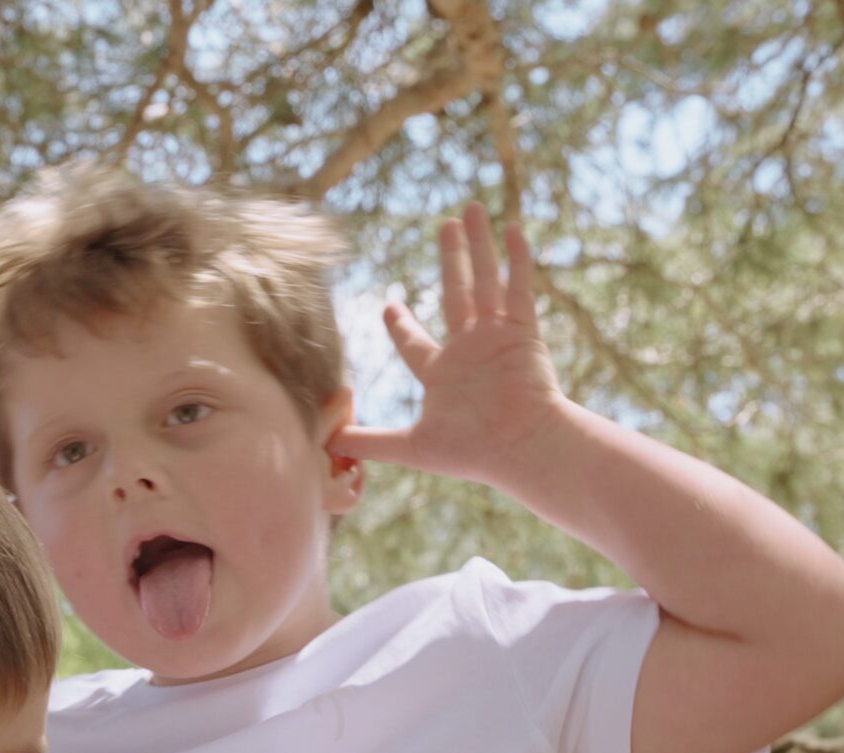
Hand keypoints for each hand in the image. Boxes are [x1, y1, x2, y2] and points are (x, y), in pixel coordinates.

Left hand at [328, 201, 574, 487]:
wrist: (521, 450)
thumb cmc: (471, 452)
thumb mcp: (410, 447)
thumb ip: (369, 441)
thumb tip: (321, 444)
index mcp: (442, 373)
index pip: (415, 341)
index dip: (400, 323)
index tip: (388, 304)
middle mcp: (470, 350)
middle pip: (455, 293)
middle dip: (451, 259)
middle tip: (444, 224)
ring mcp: (497, 338)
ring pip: (485, 280)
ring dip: (477, 245)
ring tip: (470, 209)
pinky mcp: (522, 332)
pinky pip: (519, 288)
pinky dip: (516, 259)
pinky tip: (511, 228)